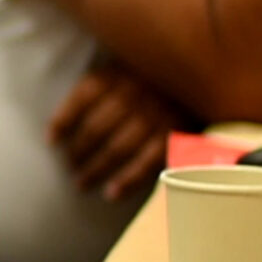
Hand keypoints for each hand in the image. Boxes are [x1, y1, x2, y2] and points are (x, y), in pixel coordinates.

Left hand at [47, 58, 180, 201]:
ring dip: (95, 169)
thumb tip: (61, 124)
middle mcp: (136, 92)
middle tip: (70, 167)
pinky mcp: (177, 134)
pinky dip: (127, 180)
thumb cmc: (157, 77)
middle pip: (96, 127)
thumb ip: (102, 86)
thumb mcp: (127, 67)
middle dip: (78, 151)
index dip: (62, 121)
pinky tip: (110, 194)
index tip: (51, 141)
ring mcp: (157, 114)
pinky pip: (147, 162)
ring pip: (117, 147)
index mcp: (120, 73)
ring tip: (81, 183)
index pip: (82, 97)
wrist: (210, 77)